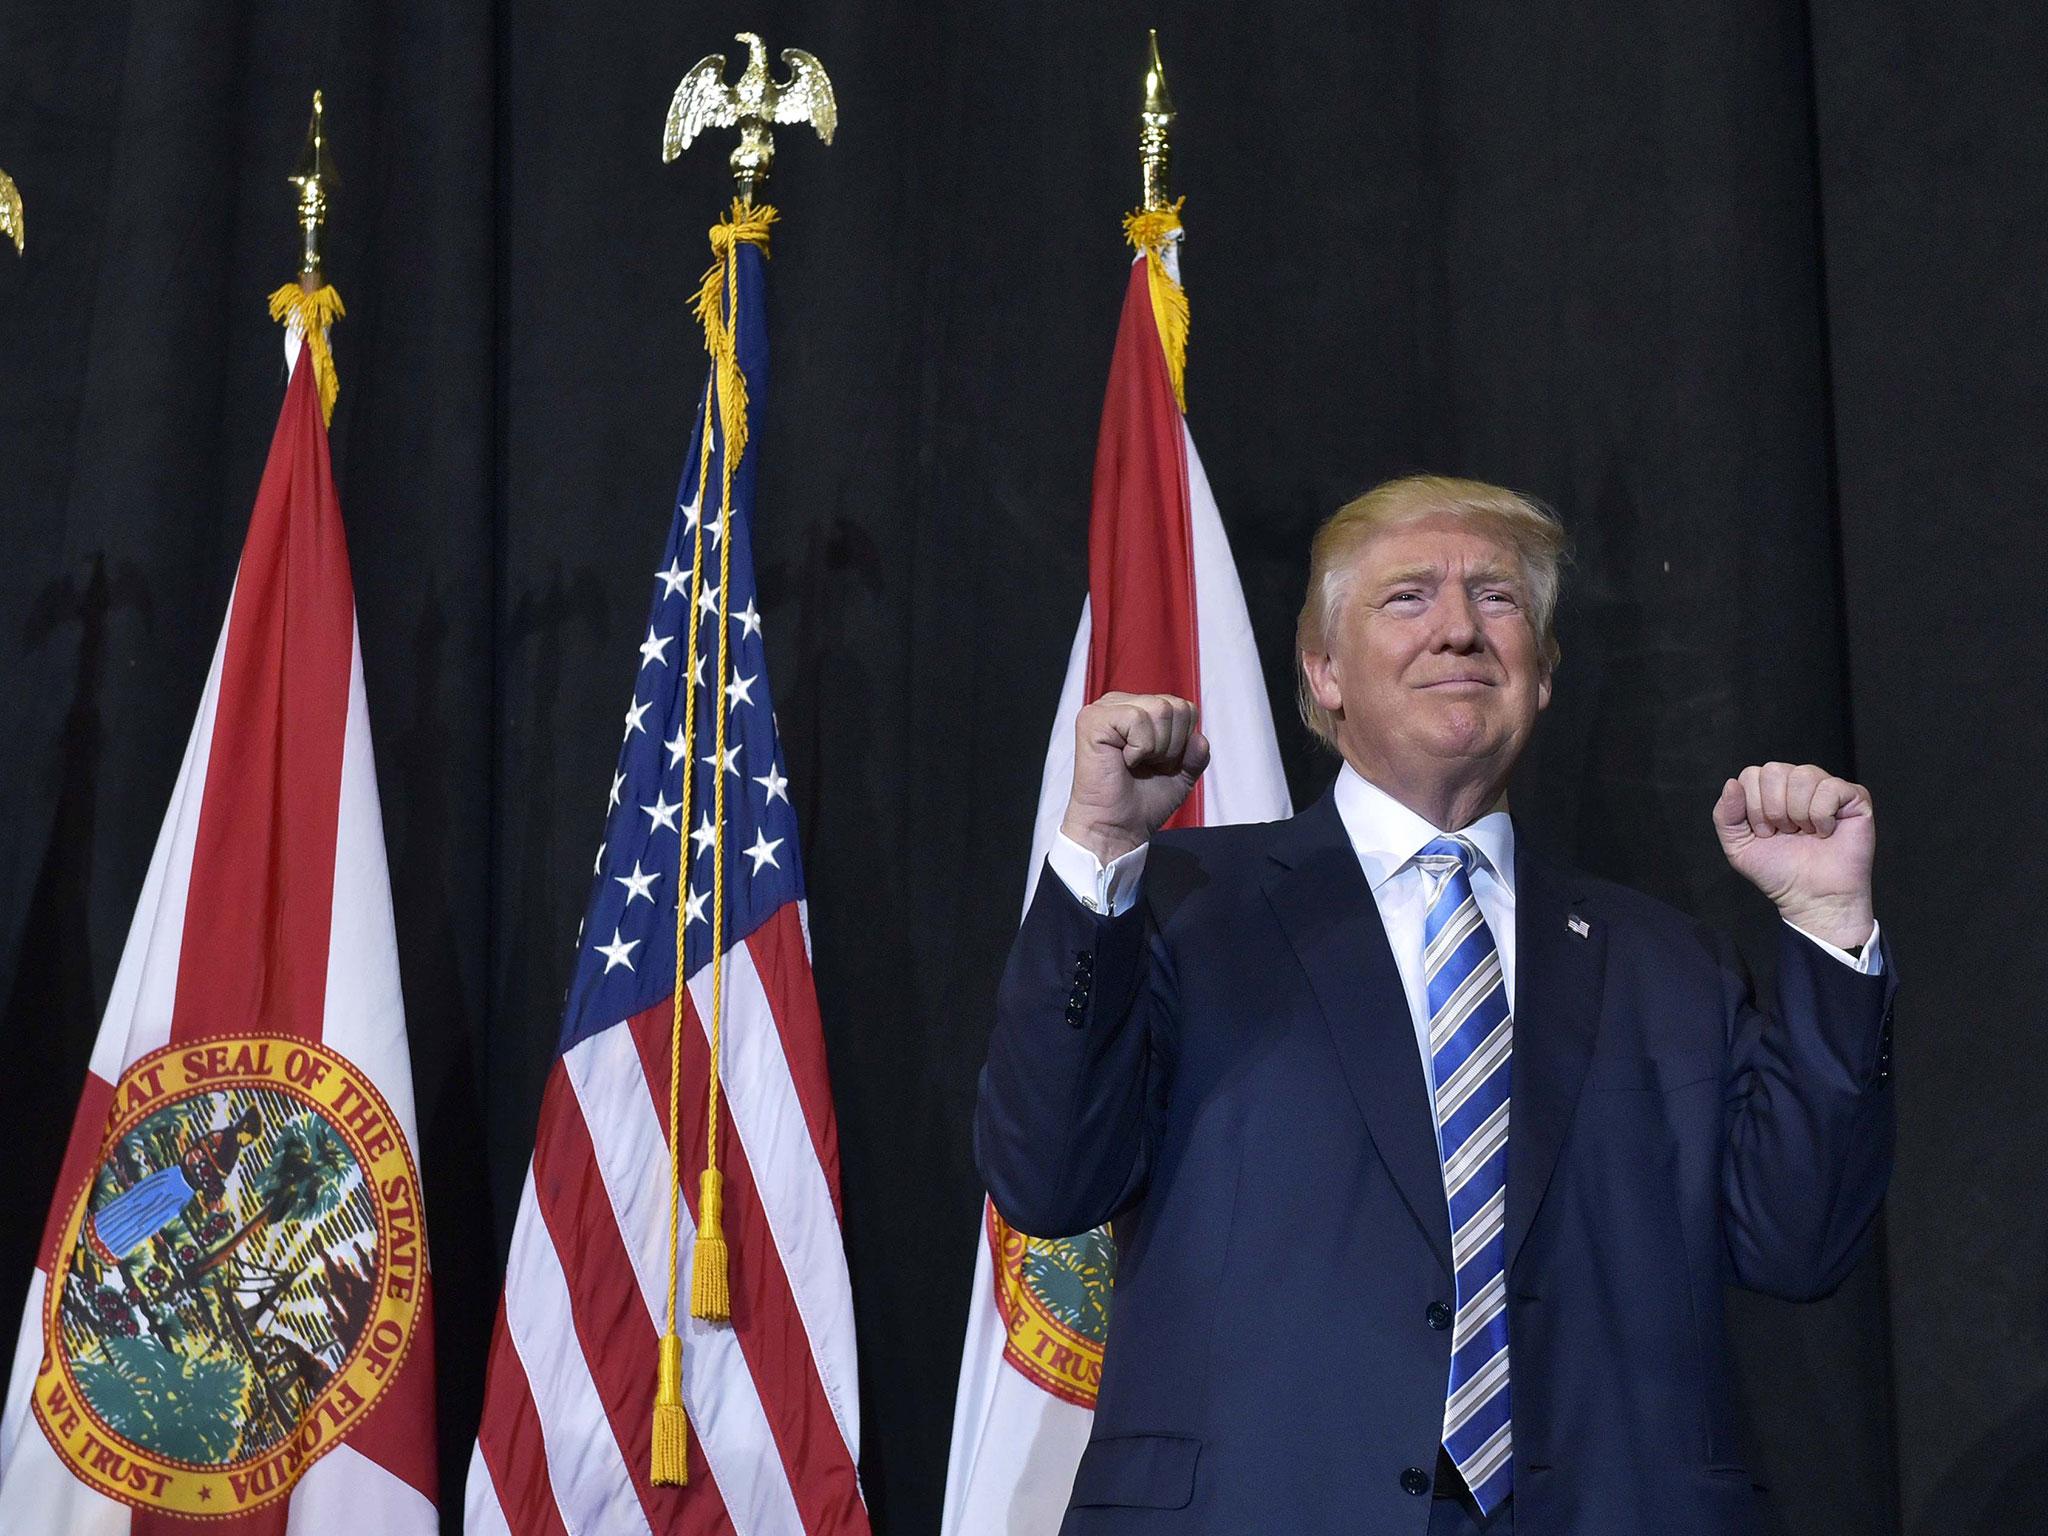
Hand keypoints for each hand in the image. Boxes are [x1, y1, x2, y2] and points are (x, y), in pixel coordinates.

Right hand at [1060, 692, 1209, 862]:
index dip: (1182, 742)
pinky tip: (1124, 761)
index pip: (1183, 707)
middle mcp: (1120, 704)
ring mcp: (1104, 710)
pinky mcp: (1093, 720)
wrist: (1117, 828)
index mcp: (1139, 709)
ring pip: (1160, 710)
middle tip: (1147, 766)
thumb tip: (1198, 738)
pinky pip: (1137, 718)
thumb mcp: (1181, 774)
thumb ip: (1196, 753)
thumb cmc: (1140, 802)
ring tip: (1136, 764)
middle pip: (1175, 706)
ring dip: (1156, 748)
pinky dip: (1140, 748)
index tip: (1159, 764)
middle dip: (1172, 745)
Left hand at [1713, 763, 1875, 949]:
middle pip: (1774, 770)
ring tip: (1805, 833)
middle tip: (1786, 833)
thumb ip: (1725, 816)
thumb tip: (1731, 783)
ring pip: (1802, 775)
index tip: (1765, 833)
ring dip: (1798, 813)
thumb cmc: (1779, 871)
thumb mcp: (1738, 847)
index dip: (1753, 807)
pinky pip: (1830, 788)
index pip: (1751, 774)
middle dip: (1773, 809)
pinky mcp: (1854, 797)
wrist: (1812, 896)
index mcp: (1770, 790)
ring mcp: (1826, 787)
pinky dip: (1822, 816)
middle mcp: (1797, 783)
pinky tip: (1825, 832)